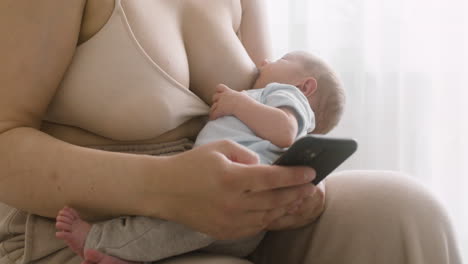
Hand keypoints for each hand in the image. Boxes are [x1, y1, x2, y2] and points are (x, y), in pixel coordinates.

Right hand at [152, 140, 316, 239]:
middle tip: (311, 186)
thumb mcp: (219, 147)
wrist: (164, 190)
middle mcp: (233, 202)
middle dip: (297, 192)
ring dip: (287, 207)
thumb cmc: (191, 165)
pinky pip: (255, 227)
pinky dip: (269, 218)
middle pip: (275, 199)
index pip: (273, 178)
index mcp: (232, 178)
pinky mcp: (224, 231)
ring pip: (268, 216)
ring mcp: (229, 220)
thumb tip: (264, 167)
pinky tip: (277, 210)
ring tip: (298, 198)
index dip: (295, 176)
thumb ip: (246, 155)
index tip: (311, 173)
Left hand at [210, 84, 249, 119]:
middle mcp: (223, 96)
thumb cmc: (245, 101)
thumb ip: (242, 93)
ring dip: (212, 110)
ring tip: (213, 114)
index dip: (218, 90)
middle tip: (217, 105)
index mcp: (228, 92)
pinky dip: (212, 116)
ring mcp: (220, 103)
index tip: (220, 93)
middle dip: (215, 100)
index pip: (220, 87)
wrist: (242, 106)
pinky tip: (213, 119)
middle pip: (214, 96)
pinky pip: (213, 114)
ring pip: (213, 106)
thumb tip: (243, 92)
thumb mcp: (244, 95)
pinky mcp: (219, 110)